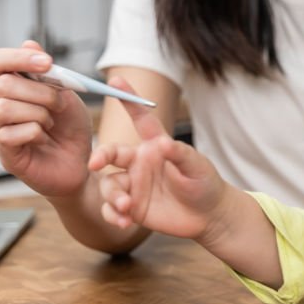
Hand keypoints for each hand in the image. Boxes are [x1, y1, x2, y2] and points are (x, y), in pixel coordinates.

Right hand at [0, 41, 91, 197]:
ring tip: (50, 123)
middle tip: (59, 105)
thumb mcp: (66, 93)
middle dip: (40, 91)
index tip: (48, 63)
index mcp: (8, 87)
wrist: (80, 161)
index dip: (19, 58)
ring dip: (38, 112)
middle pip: (3, 85)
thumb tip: (28, 41)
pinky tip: (43, 138)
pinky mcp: (4, 154)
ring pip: (4, 108)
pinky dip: (35, 132)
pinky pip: (11, 134)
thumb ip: (48, 71)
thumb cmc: (69, 127)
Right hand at [88, 78, 227, 241]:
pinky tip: (124, 222)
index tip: (115, 81)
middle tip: (95, 164)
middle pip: (111, 153)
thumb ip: (180, 154)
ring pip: (109, 184)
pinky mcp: (132, 207)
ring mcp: (134, 185)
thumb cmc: (205, 184)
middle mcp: (139, 163)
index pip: (140, 119)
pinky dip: (113, 214)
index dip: (128, 99)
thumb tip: (163, 143)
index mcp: (154, 146)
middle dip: (99, 155)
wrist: (208, 215)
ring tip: (126, 207)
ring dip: (112, 196)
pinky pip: (112, 208)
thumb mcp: (197, 167)